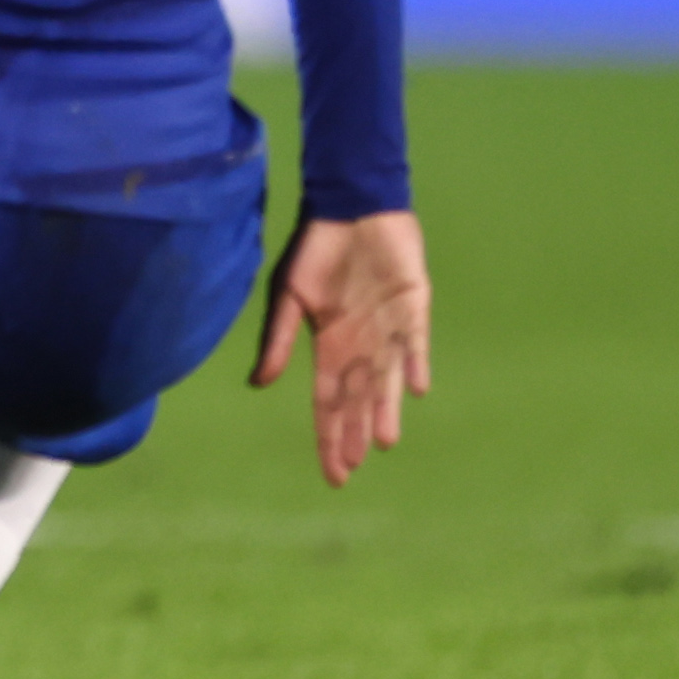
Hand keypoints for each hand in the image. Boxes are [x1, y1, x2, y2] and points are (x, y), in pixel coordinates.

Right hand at [248, 209, 431, 486]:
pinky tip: (417, 389)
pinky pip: (416, 343)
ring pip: (388, 379)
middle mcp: (361, 346)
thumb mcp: (289, 295)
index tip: (332, 471)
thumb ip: (279, 340)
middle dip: (352, 432)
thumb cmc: (316, 249)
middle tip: (350, 469)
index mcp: (329, 345)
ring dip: (385, 408)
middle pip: (357, 398)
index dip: (329, 434)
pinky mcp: (414, 308)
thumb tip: (260, 384)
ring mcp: (389, 330)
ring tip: (383, 441)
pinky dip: (416, 364)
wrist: (351, 206)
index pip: (328, 400)